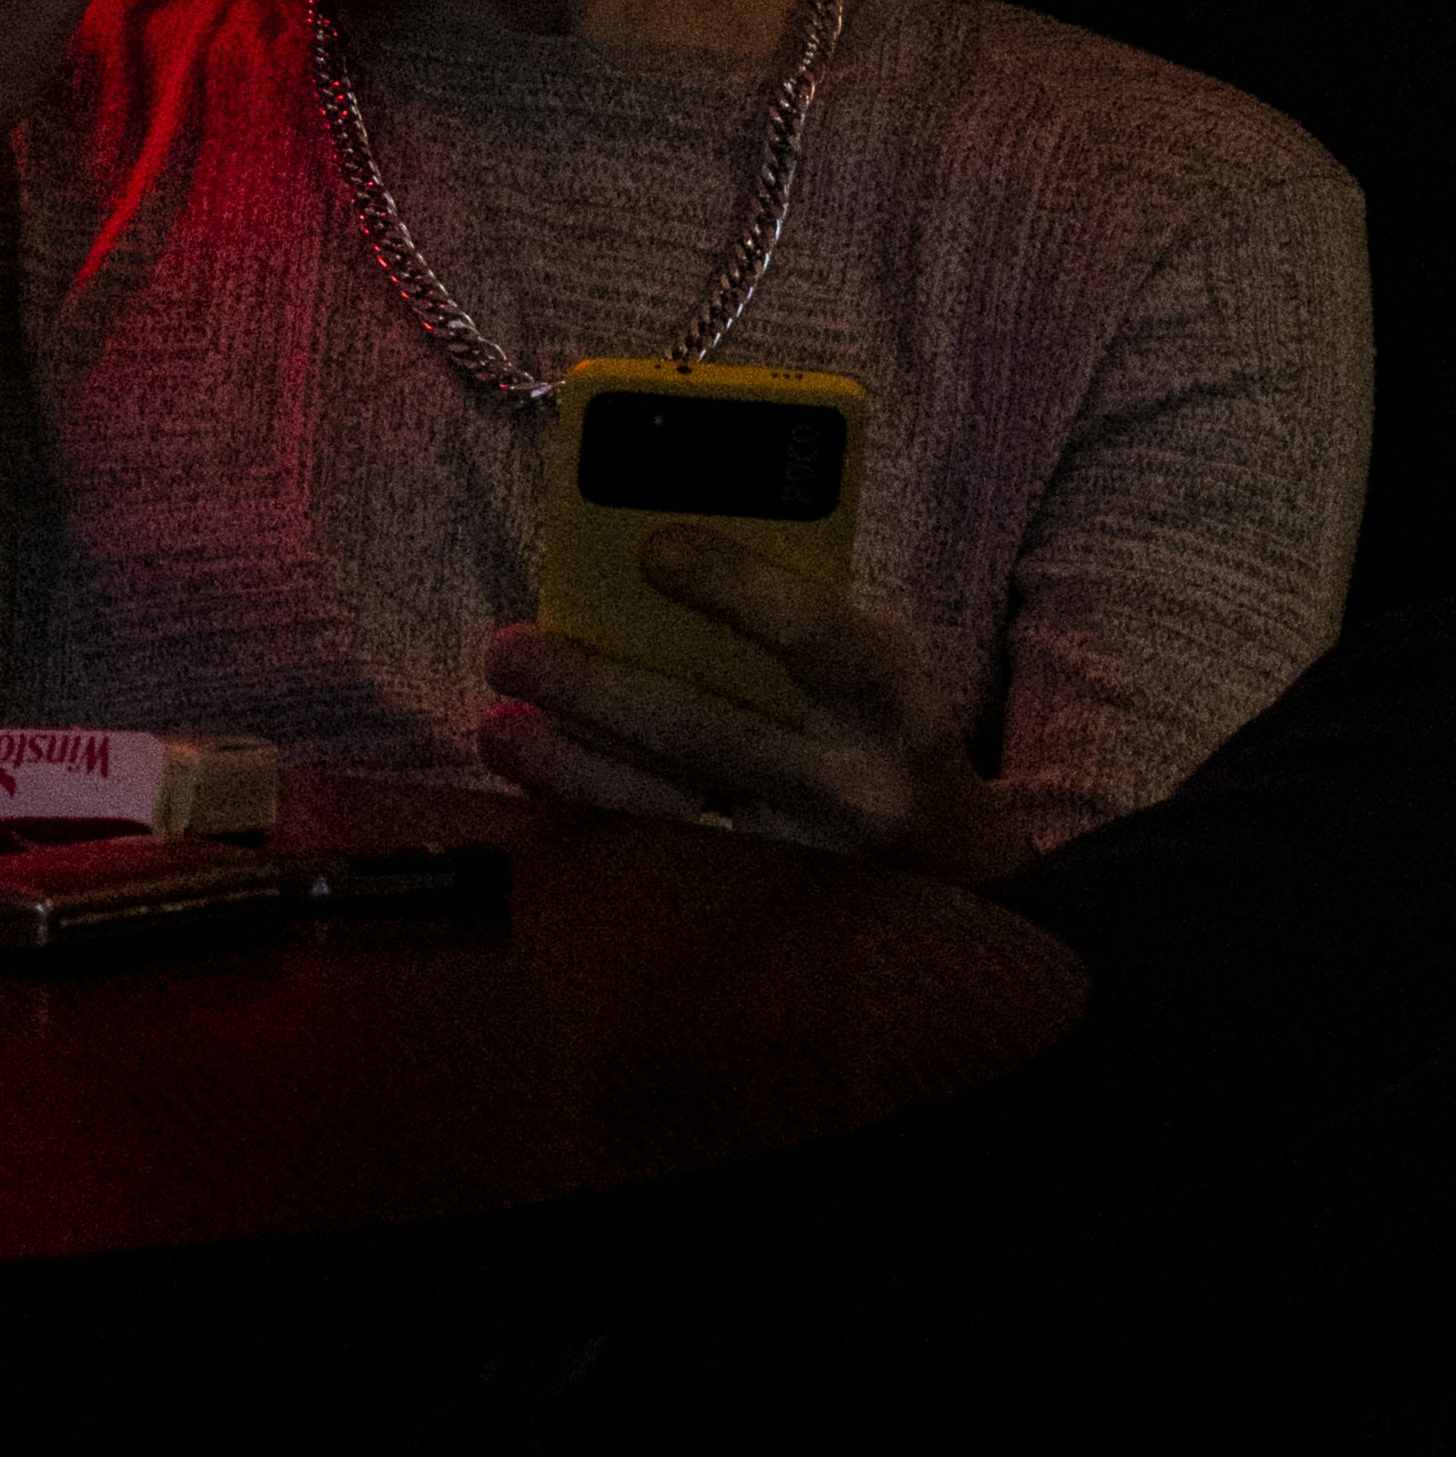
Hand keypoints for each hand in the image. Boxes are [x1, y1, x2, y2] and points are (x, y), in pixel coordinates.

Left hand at [478, 533, 1037, 892]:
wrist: (960, 880)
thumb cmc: (891, 733)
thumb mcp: (878, 664)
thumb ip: (796, 615)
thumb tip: (655, 542)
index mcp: (890, 701)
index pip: (818, 636)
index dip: (736, 589)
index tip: (651, 546)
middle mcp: (848, 786)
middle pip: (708, 734)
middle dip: (597, 690)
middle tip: (508, 648)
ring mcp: (802, 860)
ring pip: (667, 813)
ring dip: (570, 767)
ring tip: (496, 726)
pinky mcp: (765, 914)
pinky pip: (663, 864)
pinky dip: (594, 822)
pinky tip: (537, 785)